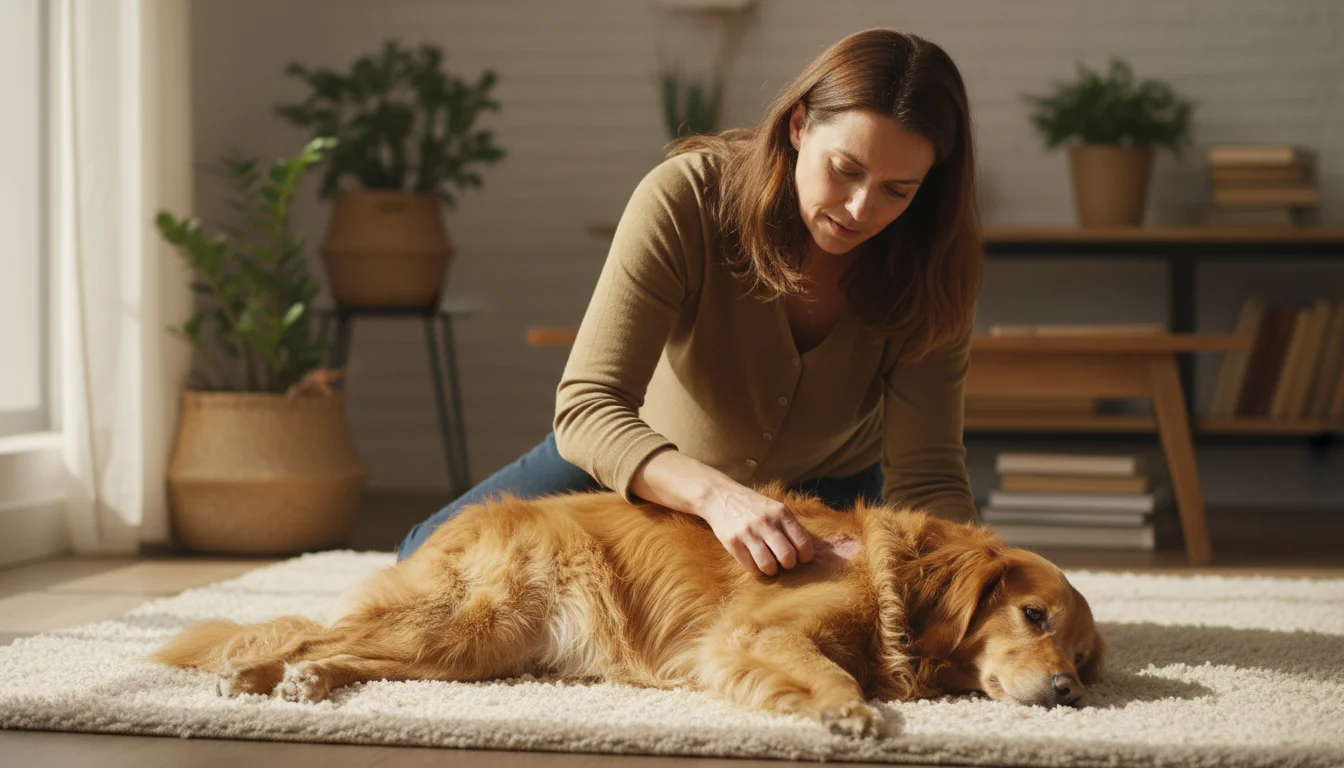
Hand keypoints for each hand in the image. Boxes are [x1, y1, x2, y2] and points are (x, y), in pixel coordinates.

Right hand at [693, 481, 814, 575]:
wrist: (719, 496)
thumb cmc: (752, 506)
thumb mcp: (774, 507)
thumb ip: (789, 525)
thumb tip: (806, 552)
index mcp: (781, 512)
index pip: (803, 543)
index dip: (805, 556)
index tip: (801, 558)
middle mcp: (766, 522)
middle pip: (788, 557)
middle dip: (788, 565)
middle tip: (784, 562)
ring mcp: (748, 533)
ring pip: (769, 566)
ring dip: (772, 570)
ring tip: (770, 565)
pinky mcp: (733, 542)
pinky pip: (751, 567)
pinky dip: (756, 570)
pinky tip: (755, 562)